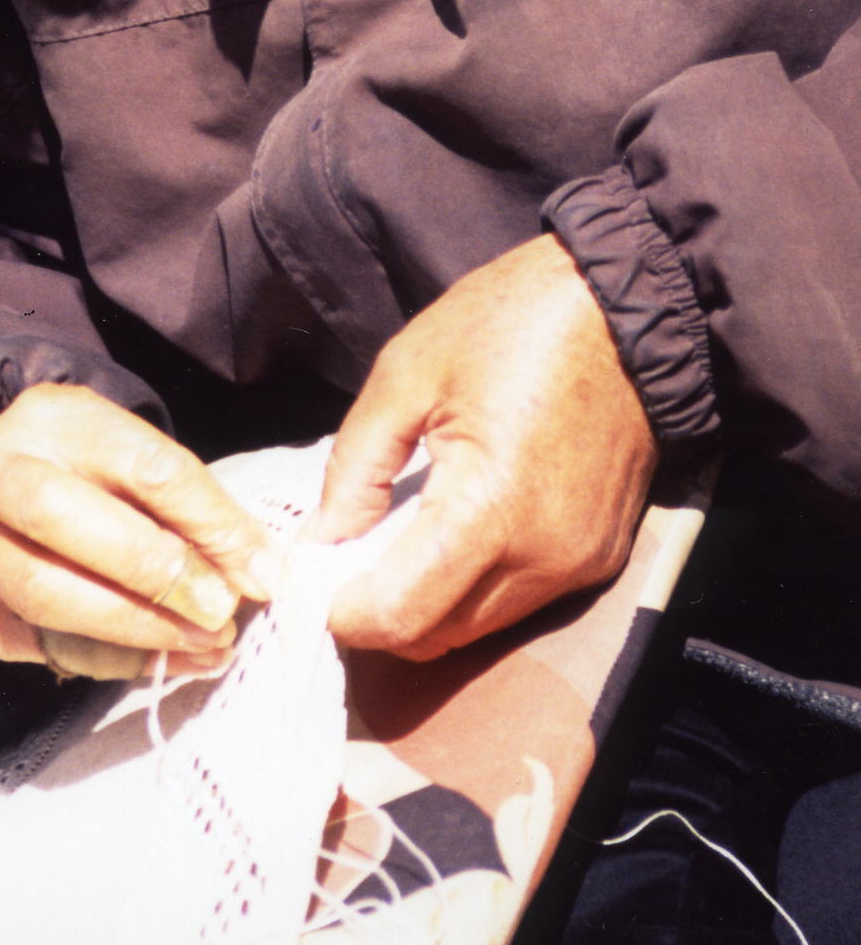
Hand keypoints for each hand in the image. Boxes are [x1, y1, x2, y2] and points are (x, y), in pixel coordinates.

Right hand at [0, 384, 277, 679]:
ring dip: (133, 628)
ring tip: (201, 645)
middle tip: (219, 610)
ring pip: (42, 590)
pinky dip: (108, 661)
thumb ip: (186, 505)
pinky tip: (160, 663)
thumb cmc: (84, 473)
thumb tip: (262, 571)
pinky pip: (37, 642)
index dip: (209, 521)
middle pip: (64, 517)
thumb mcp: (129, 456)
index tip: (262, 570)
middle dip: (154, 570)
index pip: (141, 463)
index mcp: (56, 418)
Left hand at [315, 235, 657, 658]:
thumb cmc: (514, 323)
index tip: (316, 581)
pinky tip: (452, 534)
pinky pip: (521, 602)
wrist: (628, 308)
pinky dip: (475, 587)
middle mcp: (543, 558)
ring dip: (429, 604)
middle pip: (439, 636)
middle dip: (382, 615)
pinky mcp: (602, 558)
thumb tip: (322, 537)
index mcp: (490, 510)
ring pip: (479, 627)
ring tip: (395, 543)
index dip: (348, 614)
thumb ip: (356, 465)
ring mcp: (580, 564)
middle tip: (346, 562)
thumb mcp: (408, 373)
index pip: (404, 616)